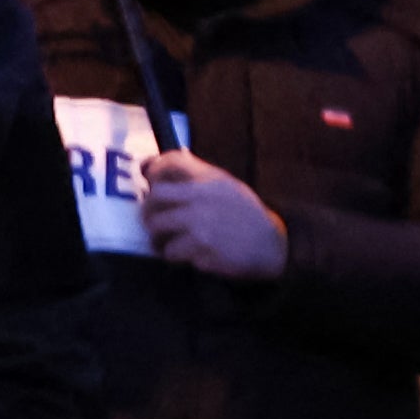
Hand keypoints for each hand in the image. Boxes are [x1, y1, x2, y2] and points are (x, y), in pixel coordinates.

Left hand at [141, 150, 286, 280]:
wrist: (272, 247)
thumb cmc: (245, 217)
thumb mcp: (227, 187)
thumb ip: (198, 179)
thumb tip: (161, 170)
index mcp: (210, 180)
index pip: (172, 161)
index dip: (153, 169)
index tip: (149, 181)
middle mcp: (201, 199)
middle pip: (154, 197)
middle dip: (148, 211)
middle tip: (152, 222)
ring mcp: (200, 224)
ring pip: (156, 228)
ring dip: (158, 238)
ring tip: (169, 243)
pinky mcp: (200, 248)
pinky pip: (171, 252)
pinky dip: (177, 256)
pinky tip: (191, 255)